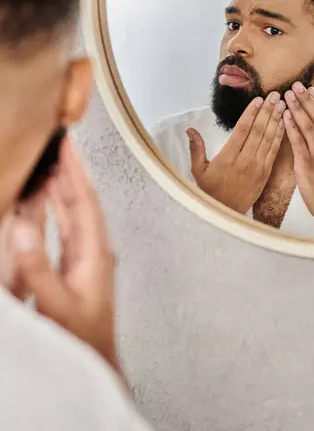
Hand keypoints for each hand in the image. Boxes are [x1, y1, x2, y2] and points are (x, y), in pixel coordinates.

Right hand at [8, 138, 119, 369]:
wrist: (96, 362)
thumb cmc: (82, 339)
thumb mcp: (57, 305)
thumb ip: (39, 269)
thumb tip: (22, 228)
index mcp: (95, 252)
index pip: (85, 201)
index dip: (75, 171)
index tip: (67, 146)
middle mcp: (94, 249)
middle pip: (81, 201)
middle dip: (70, 172)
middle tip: (58, 145)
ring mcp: (86, 257)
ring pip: (73, 212)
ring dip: (62, 187)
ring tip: (51, 164)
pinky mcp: (77, 265)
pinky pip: (65, 227)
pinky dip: (55, 209)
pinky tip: (47, 202)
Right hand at [186, 93, 285, 213]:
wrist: (226, 212)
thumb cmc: (210, 189)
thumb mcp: (199, 170)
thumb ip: (196, 148)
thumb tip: (189, 129)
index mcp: (228, 157)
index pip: (242, 130)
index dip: (251, 114)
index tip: (259, 100)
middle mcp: (244, 160)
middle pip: (258, 131)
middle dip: (268, 111)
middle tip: (276, 95)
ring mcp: (257, 167)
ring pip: (269, 139)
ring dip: (276, 120)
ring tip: (282, 104)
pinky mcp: (265, 173)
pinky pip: (274, 151)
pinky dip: (280, 136)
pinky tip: (284, 124)